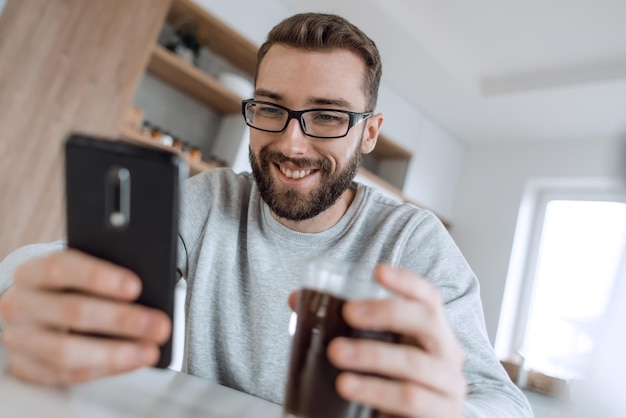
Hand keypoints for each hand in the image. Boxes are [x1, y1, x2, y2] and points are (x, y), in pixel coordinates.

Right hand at [0, 249, 170, 384]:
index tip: (135, 286)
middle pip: (72, 312)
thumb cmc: (66, 287)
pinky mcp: (26, 367)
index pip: (61, 268)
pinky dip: (106, 368)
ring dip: (116, 352)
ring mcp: (20, 339)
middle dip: (122, 320)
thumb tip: (149, 288)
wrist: (32, 310)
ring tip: (149, 349)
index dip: (99, 276)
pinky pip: (67, 374)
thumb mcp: (80, 270)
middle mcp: (20, 304)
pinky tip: (132, 360)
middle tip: (159, 324)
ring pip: (66, 351)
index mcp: (32, 271)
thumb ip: (105, 274)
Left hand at [288, 264, 465, 416]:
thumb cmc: (390, 386)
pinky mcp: (440, 416)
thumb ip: (342, 327)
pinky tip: (348, 387)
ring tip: (336, 353)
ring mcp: (449, 388)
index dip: (407, 282)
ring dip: (372, 355)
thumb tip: (297, 299)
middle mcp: (448, 355)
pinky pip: (410, 400)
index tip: (378, 271)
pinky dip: (376, 392)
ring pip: (414, 364)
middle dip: (387, 312)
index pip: (429, 298)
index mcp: (433, 334)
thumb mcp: (372, 354)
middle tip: (349, 312)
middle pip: (427, 321)